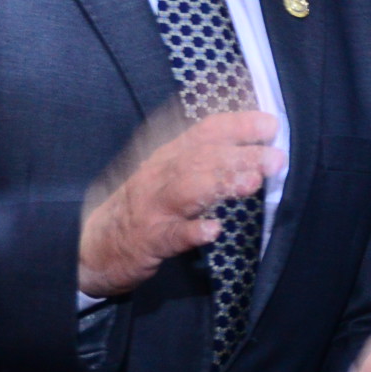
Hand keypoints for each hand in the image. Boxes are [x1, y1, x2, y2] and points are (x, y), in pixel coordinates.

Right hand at [78, 109, 281, 296]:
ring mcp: (153, 207)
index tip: (270, 125)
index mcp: (169, 156)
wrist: (95, 247)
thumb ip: (206, 158)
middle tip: (275, 158)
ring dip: (221, 184)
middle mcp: (160, 175)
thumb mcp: (170, 174)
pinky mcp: (149, 240)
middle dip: (240, 156)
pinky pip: (171, 235)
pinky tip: (213, 229)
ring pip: (187, 189)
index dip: (237, 125)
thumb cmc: (144, 206)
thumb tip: (254, 147)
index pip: (204, 132)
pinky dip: (191, 231)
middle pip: (202, 158)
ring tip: (252, 183)